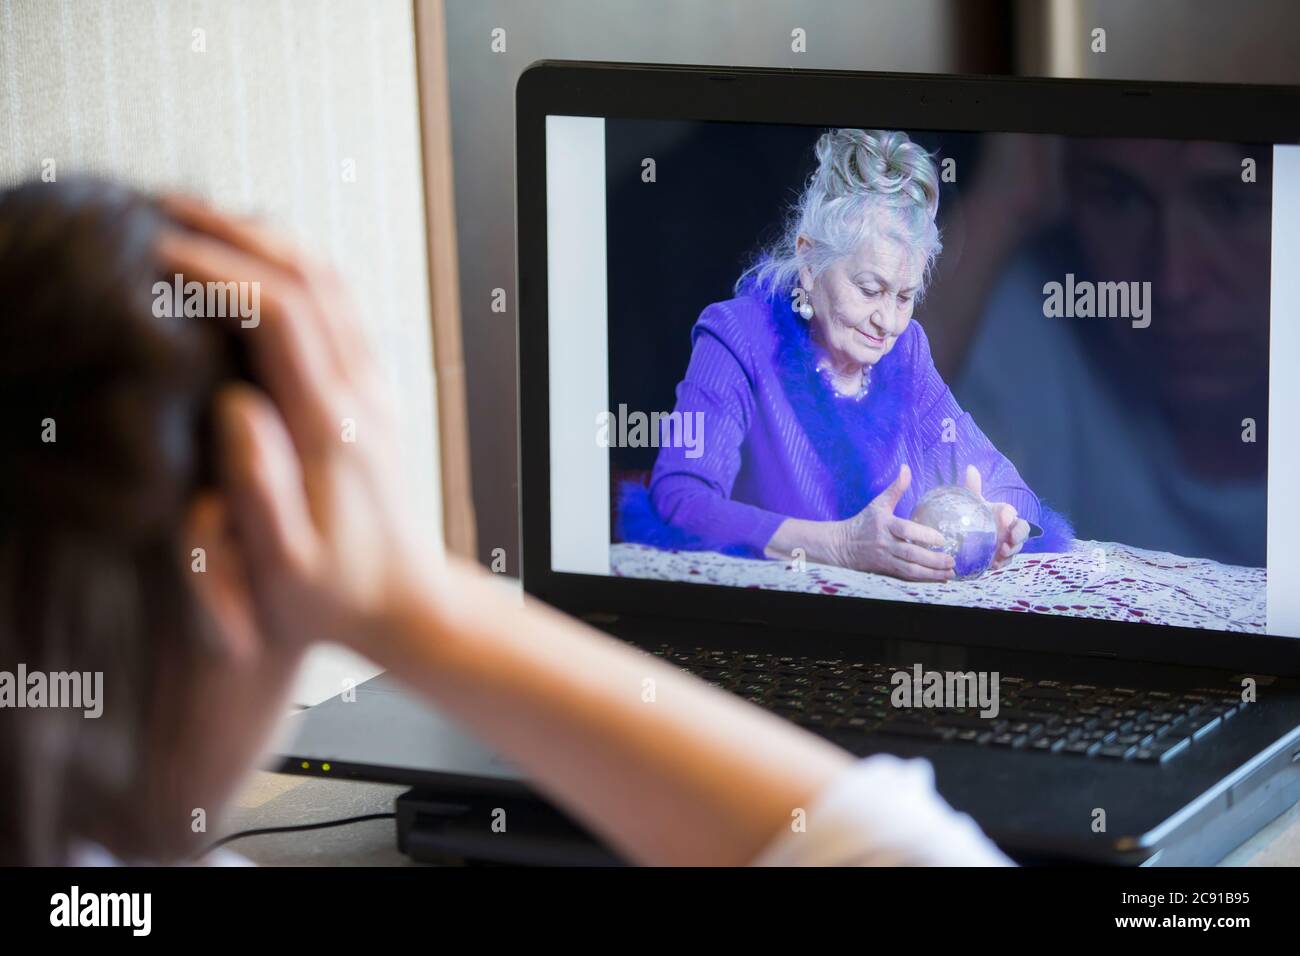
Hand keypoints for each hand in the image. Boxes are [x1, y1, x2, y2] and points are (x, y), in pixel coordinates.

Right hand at [159, 196, 437, 652]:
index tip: (159, 252)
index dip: (221, 271)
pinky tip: (250, 259)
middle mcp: (361, 392)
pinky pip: (339, 304)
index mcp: (331, 426)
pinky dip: (291, 265)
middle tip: (164, 206)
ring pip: (331, 281)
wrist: (405, 601)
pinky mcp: (374, 390)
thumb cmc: (333, 594)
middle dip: (236, 232)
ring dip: (266, 238)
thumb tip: (235, 405)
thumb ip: (258, 490)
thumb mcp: (285, 567)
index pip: (282, 315)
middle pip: (310, 277)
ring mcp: (374, 385)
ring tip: (198, 216)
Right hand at [831, 464, 954, 581]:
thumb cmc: (863, 522)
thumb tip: (906, 468)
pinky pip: (906, 577)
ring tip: (950, 572)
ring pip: (910, 569)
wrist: (841, 546)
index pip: (905, 530)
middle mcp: (885, 543)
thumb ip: (895, 488)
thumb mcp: (878, 504)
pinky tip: (939, 579)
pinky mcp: (886, 571)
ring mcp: (885, 559)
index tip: (941, 539)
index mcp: (884, 524)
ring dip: (931, 573)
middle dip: (932, 559)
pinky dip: (924, 579)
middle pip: (910, 553)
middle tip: (952, 560)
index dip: (924, 535)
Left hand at [963, 465, 1028, 569]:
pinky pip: (1006, 561)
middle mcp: (1009, 528)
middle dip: (1019, 536)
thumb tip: (970, 468)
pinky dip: (1002, 563)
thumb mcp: (972, 501)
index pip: (1013, 513)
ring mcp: (1007, 543)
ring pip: (1016, 548)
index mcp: (1004, 514)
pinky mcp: (1001, 557)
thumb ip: (973, 487)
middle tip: (1010, 540)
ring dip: (1011, 551)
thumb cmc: (974, 514)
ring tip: (1001, 553)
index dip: (1011, 516)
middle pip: (1023, 531)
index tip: (1004, 518)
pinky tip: (994, 564)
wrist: (967, 533)